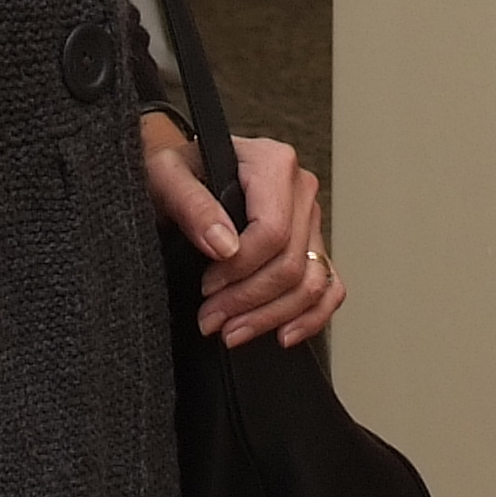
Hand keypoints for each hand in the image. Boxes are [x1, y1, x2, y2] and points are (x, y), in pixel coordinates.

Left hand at [142, 122, 344, 348]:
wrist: (183, 175)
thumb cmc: (176, 171)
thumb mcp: (166, 177)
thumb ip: (191, 204)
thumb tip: (224, 245)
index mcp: (272, 163)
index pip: (272, 231)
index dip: (239, 269)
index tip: (207, 286)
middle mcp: (299, 189)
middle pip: (291, 263)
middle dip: (249, 301)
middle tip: (211, 320)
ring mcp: (309, 219)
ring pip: (312, 282)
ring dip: (273, 316)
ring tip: (234, 331)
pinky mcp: (312, 245)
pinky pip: (329, 287)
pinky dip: (311, 316)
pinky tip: (282, 333)